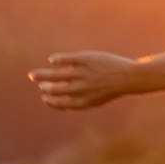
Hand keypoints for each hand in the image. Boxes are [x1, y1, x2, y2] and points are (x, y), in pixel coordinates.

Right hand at [29, 51, 144, 109]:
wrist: (130, 78)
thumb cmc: (112, 89)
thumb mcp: (96, 99)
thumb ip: (78, 101)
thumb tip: (60, 103)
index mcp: (82, 101)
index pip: (59, 103)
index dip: (49, 101)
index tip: (44, 98)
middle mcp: (79, 89)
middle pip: (54, 89)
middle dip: (45, 88)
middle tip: (40, 85)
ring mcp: (81, 74)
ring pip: (54, 75)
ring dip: (42, 75)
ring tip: (34, 75)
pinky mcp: (83, 60)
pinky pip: (63, 60)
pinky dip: (56, 60)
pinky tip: (53, 60)